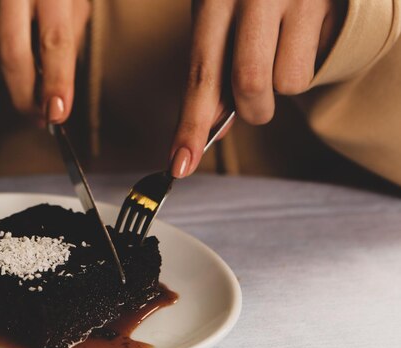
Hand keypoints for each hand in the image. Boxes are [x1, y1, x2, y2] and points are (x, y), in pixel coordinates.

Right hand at [0, 0, 90, 122]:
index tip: (56, 113)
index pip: (55, 40)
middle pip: (12, 54)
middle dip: (24, 96)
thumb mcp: (71, 4)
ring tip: (22, 52)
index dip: (56, 81)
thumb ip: (67, 43)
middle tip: (37, 116)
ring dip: (8, 71)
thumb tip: (56, 96)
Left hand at [170, 0, 345, 177]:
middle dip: (250, 110)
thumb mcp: (219, 18)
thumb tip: (213, 130)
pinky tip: (300, 34)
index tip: (180, 165)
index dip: (190, 127)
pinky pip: (316, 64)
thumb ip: (215, 70)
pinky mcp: (333, 5)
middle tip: (254, 102)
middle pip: (249, 85)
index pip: (200, 75)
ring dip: (281, 82)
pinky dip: (305, 62)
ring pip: (288, 83)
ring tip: (279, 46)